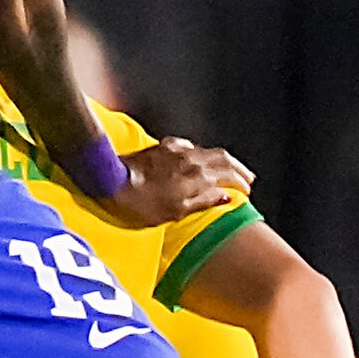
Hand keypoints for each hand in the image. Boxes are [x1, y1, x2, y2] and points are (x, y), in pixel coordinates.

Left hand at [104, 137, 254, 227]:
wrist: (111, 181)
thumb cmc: (141, 203)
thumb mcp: (175, 211)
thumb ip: (203, 202)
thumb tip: (224, 197)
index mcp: (198, 176)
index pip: (229, 176)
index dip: (241, 183)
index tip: (246, 191)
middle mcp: (191, 159)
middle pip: (224, 159)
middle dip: (238, 169)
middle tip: (247, 178)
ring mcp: (177, 150)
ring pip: (208, 150)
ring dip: (222, 160)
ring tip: (229, 168)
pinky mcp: (163, 146)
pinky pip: (190, 146)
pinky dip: (201, 153)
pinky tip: (198, 157)